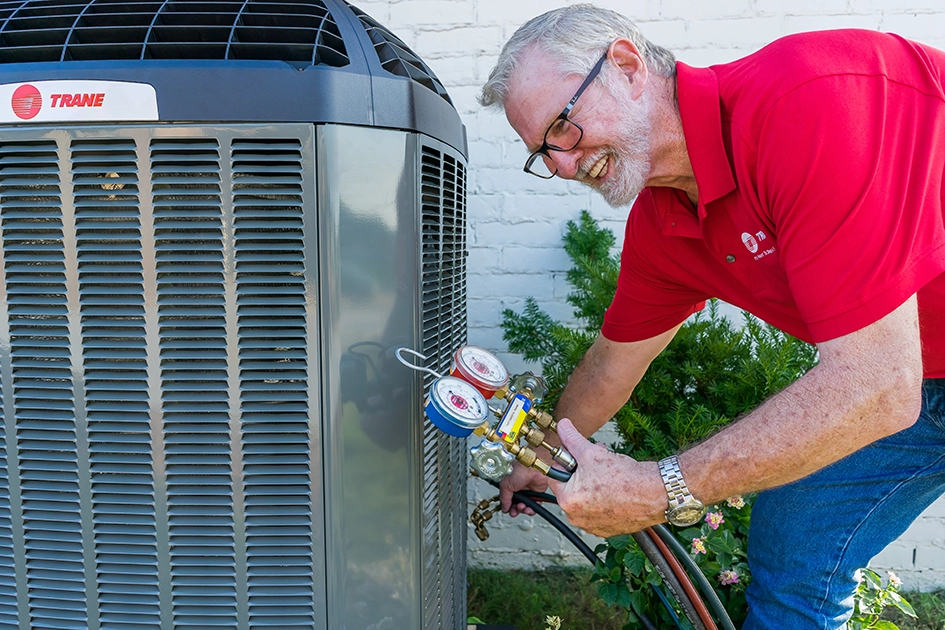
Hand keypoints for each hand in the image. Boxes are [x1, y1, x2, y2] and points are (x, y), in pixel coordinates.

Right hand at [499, 462, 549, 516]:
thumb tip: (504, 508)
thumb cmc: (520, 469)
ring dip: (524, 510)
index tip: (508, 510)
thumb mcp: (506, 484)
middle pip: (516, 505)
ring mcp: (528, 492)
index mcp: (509, 486)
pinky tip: (530, 507)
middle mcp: (518, 489)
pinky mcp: (537, 494)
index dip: (507, 506)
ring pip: (525, 506)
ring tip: (523, 507)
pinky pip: (535, 505)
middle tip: (515, 511)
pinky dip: (533, 509)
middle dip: (515, 509)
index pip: (507, 500)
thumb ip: (504, 498)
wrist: (534, 467)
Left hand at [547, 418, 666, 536]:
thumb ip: (572, 439)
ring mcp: (592, 525)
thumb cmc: (625, 477)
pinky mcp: (607, 529)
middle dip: (582, 472)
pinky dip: (604, 499)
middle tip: (597, 463)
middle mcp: (576, 518)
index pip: (555, 476)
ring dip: (592, 485)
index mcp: (568, 501)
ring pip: (585, 499)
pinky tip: (616, 489)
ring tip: (609, 474)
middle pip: (570, 488)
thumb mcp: (592, 452)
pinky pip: (598, 510)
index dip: (567, 462)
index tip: (579, 457)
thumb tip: (562, 427)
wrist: (655, 494)